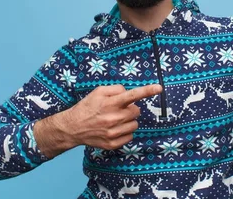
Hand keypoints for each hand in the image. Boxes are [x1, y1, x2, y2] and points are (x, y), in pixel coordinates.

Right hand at [35, 84, 161, 157]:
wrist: (73, 127)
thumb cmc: (87, 107)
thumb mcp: (98, 92)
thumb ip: (115, 89)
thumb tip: (128, 93)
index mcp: (110, 103)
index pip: (132, 95)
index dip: (147, 91)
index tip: (159, 88)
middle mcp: (113, 118)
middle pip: (136, 111)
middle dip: (130, 109)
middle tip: (119, 109)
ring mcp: (113, 133)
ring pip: (134, 125)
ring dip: (129, 121)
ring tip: (116, 120)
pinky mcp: (112, 144)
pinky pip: (130, 137)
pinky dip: (125, 132)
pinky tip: (114, 129)